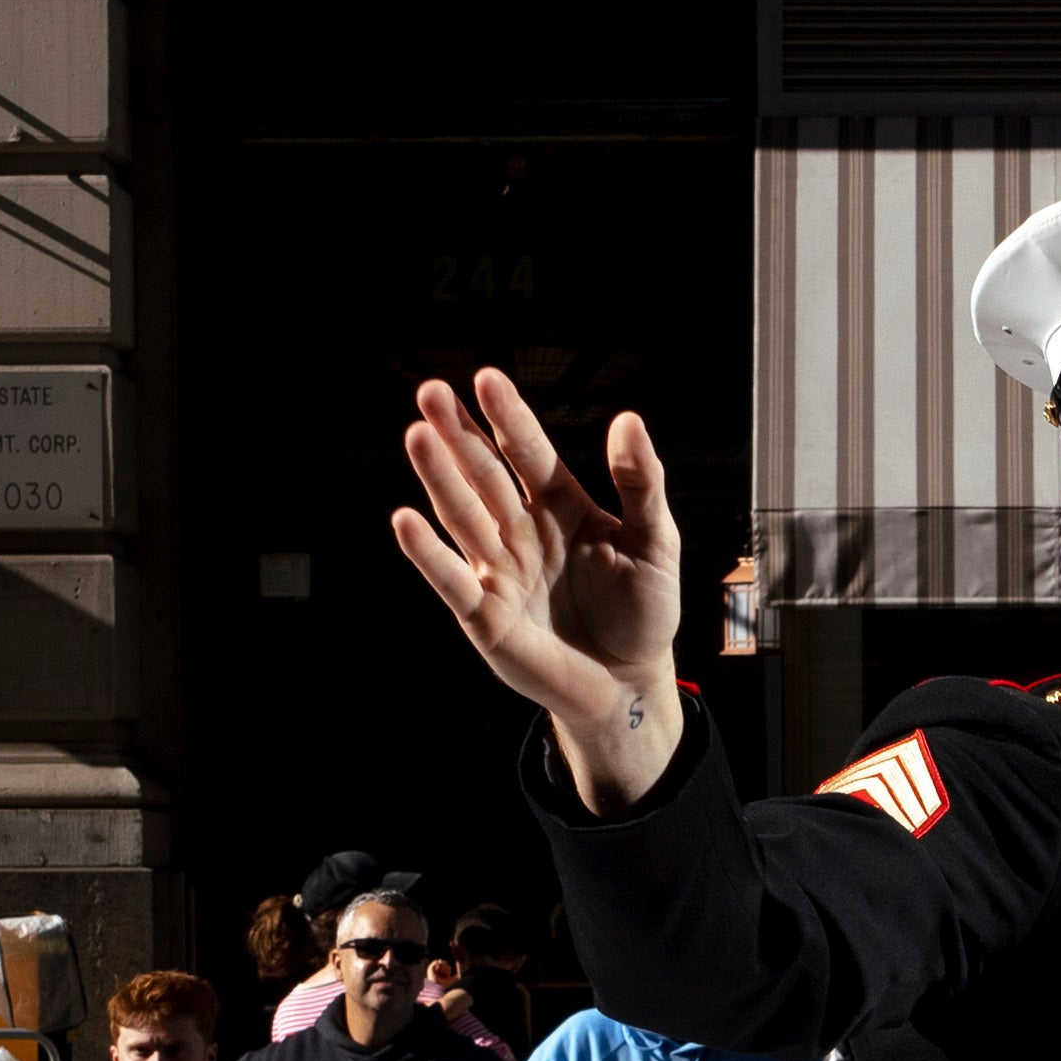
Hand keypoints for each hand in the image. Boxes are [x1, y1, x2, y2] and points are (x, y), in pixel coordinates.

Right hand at [390, 371, 693, 808]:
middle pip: (485, 475)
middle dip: (459, 435)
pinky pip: (452, 579)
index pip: (529, 453)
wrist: (631, 681)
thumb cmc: (645, 610)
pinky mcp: (485, 614)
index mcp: (561, 505)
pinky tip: (405, 521)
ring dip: (439, 478)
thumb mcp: (655, 542)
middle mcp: (522, 530)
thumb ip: (641, 485)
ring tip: (417, 436)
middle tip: (430, 392)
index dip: (509, 418)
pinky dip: (428, 553)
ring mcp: (500, 570)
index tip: (487, 379)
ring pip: (464, 515)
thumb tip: (628, 420)